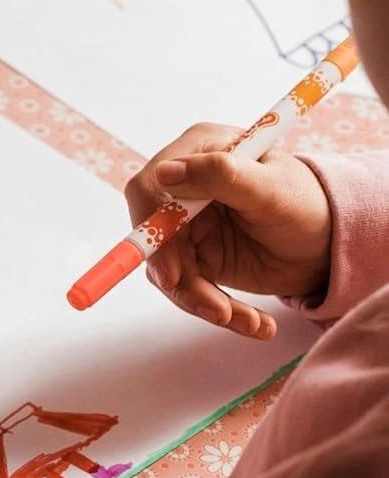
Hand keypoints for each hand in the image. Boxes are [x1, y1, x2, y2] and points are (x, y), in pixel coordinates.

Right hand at [124, 123, 332, 338]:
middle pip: (153, 237)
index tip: (170, 272)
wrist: (328, 243)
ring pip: (169, 271)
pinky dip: (219, 311)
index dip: (150, 230)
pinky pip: (188, 289)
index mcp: (197, 153)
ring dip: (203, 302)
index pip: (149, 189)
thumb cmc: (307, 203)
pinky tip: (254, 324)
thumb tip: (164, 173)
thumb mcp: (271, 188)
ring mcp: (187, 225)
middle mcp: (184, 189)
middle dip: (180, 279)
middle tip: (215, 309)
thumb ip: (221, 175)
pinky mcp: (194, 257)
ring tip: (250, 322)